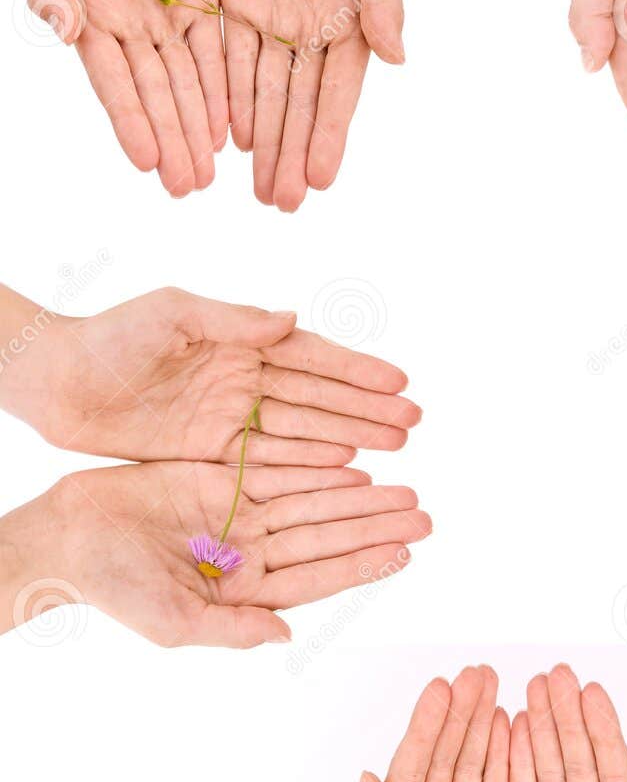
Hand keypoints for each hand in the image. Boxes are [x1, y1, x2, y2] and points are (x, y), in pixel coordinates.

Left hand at [0, 286, 418, 464]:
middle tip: (413, 420)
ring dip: (352, 435)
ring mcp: (232, 417)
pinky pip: (273, 459)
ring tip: (396, 444)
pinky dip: (311, 463)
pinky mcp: (213, 451)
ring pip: (305, 429)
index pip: (311, 357)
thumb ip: (232, 319)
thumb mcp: (171, 314)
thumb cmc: (110, 336)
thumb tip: (290, 320)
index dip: (356, 370)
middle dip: (368, 408)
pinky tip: (347, 467)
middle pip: (319, 396)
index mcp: (240, 341)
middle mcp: (245, 379)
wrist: (57, 381)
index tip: (398, 381)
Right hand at [25, 460, 427, 647]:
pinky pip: (279, 470)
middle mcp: (252, 553)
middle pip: (327, 535)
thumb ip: (230, 628)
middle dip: (374, 524)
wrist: (65, 536)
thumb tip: (285, 635)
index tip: (405, 551)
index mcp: (247, 590)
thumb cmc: (113, 588)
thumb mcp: (172, 621)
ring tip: (403, 487)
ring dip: (357, 495)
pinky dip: (316, 466)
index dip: (362, 562)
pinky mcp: (221, 480)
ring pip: (312, 501)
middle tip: (423, 512)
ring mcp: (239, 515)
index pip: (319, 576)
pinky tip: (354, 462)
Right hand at [30, 0, 225, 195]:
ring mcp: (174, 16)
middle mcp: (135, 24)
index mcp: (95, 12)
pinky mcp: (211, 3)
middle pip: (158, 93)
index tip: (145, 161)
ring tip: (210, 174)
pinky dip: (227, 92)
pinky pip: (222, 55)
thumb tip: (57, 29)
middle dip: (172, 140)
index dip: (132, 120)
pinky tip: (233, 130)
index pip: (115, 80)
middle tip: (187, 186)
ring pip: (191, 84)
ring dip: (199, 129)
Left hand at [221, 0, 405, 209]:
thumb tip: (396, 56)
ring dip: (262, 141)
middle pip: (297, 105)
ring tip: (258, 187)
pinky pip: (227, 55)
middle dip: (291, 155)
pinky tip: (229, 136)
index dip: (327, 136)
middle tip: (282, 203)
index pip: (337, 94)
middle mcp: (312, 31)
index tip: (321, 178)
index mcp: (352, 25)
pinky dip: (228, 96)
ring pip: (262, 91)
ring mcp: (273, 17)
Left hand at [315, 668, 509, 781]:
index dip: (428, 727)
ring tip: (506, 692)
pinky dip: (516, 774)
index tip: (444, 687)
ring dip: (492, 735)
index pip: (413, 769)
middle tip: (483, 672)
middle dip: (465, 716)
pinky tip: (524, 741)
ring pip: (481, 778)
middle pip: (451, 763)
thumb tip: (367, 779)